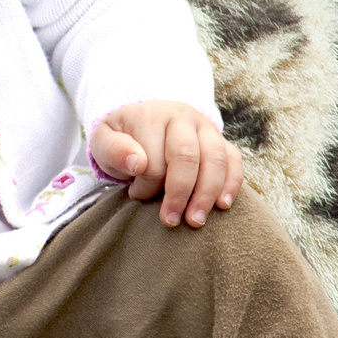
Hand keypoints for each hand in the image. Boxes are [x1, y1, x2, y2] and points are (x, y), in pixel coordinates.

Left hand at [90, 101, 241, 227]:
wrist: (142, 122)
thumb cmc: (123, 139)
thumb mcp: (104, 141)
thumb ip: (114, 151)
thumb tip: (137, 163)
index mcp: (150, 116)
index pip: (154, 158)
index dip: (146, 185)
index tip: (136, 196)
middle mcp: (181, 117)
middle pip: (187, 157)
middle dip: (181, 193)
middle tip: (172, 221)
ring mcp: (205, 127)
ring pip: (215, 158)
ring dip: (207, 193)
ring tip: (196, 221)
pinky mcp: (221, 139)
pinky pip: (233, 159)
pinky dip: (231, 183)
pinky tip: (222, 205)